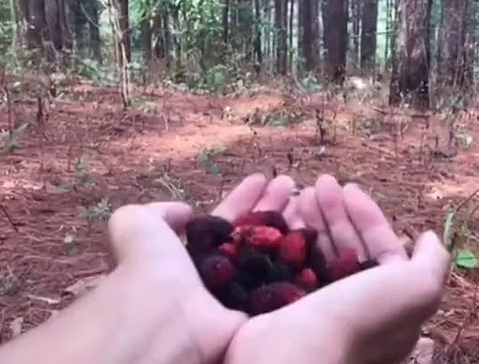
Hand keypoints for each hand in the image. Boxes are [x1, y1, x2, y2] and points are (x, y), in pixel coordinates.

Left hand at [107, 172, 297, 362]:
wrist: (170, 326)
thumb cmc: (151, 275)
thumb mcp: (137, 228)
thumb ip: (155, 213)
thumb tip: (186, 211)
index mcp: (190, 260)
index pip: (223, 224)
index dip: (243, 202)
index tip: (263, 181)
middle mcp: (219, 278)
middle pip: (252, 236)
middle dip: (271, 208)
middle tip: (290, 185)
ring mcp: (244, 296)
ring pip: (272, 254)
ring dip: (289, 224)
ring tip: (305, 196)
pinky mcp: (264, 313)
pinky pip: (286, 280)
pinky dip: (300, 255)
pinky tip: (311, 229)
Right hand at [225, 174, 449, 363]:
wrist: (294, 355)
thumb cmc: (359, 319)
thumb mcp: (417, 289)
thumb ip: (432, 263)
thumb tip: (430, 238)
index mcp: (387, 305)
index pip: (382, 251)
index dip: (369, 217)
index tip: (350, 188)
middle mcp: (353, 307)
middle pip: (347, 247)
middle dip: (337, 212)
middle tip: (320, 182)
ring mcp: (316, 307)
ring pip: (317, 251)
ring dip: (313, 217)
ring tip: (302, 191)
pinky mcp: (284, 305)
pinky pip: (290, 262)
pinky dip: (288, 235)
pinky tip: (284, 213)